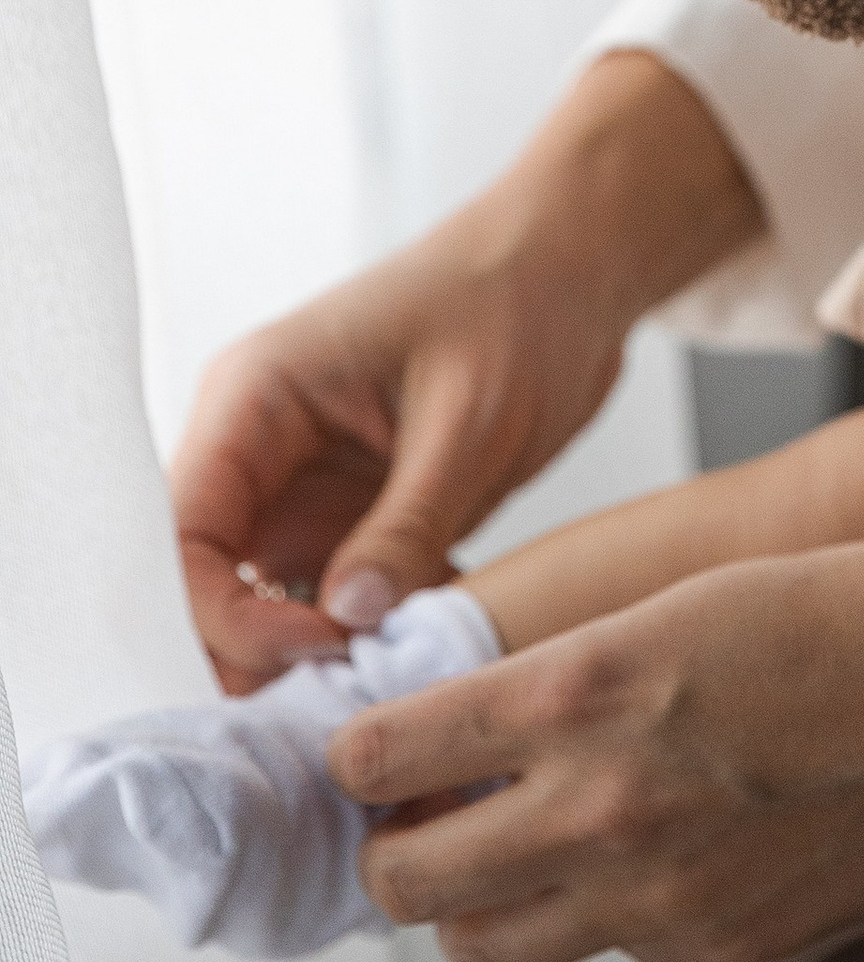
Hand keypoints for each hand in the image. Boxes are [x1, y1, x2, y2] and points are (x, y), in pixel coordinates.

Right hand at [170, 54, 757, 688]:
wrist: (581, 266)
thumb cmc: (519, 300)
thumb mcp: (469, 420)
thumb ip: (406, 524)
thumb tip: (345, 622)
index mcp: (255, 399)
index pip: (184, 534)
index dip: (225, 613)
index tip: (314, 648)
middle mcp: (263, 449)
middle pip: (211, 584)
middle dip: (260, 652)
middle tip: (341, 696)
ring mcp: (309, 487)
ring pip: (272, 603)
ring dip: (321, 654)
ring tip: (390, 686)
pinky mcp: (362, 516)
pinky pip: (341, 599)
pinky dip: (378, 635)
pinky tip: (434, 648)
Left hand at [333, 514, 863, 961]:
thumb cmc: (857, 615)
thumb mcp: (681, 599)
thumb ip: (561, 671)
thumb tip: (459, 722)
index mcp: (586, 692)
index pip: (384, 754)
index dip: (359, 750)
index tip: (372, 741)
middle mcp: (602, 808)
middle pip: (401, 883)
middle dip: (388, 845)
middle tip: (417, 808)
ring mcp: (659, 897)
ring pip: (482, 950)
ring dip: (469, 904)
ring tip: (508, 846)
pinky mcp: (714, 949)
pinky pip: (600, 952)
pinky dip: (589, 913)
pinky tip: (643, 848)